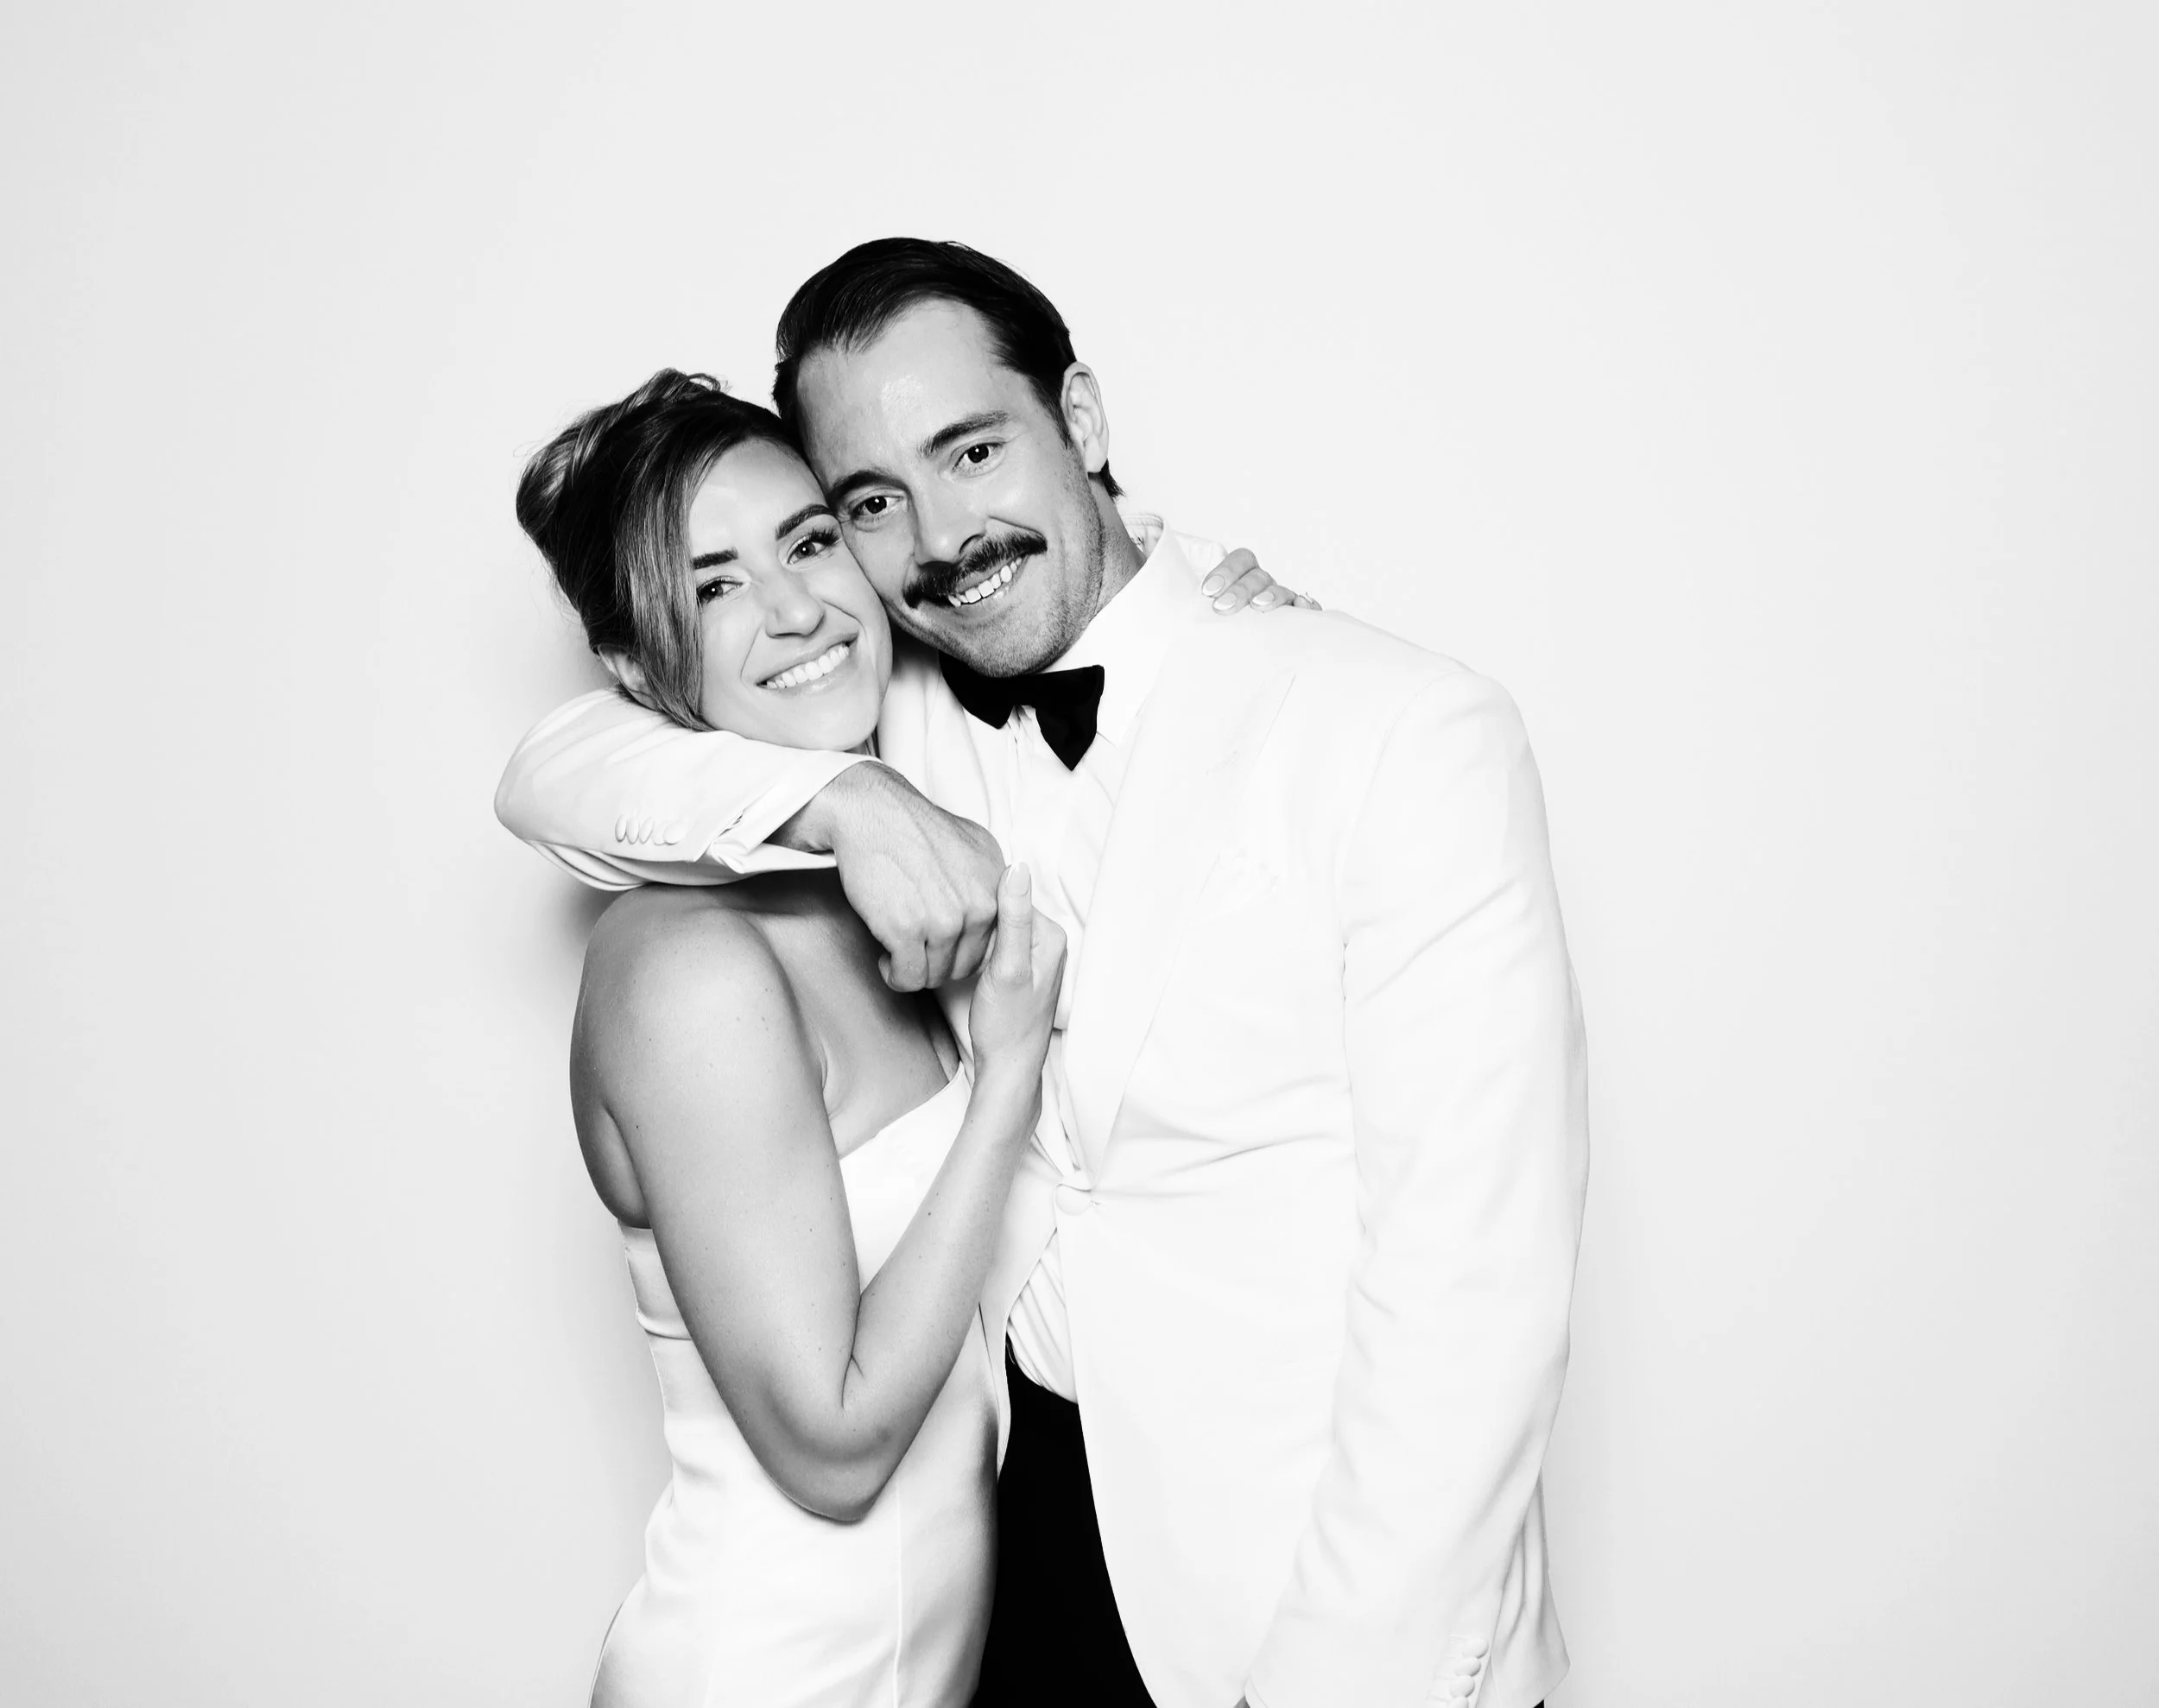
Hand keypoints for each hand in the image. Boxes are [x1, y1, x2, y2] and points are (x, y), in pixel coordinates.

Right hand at [780, 762, 1003, 990]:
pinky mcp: (908, 931)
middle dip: (940, 964)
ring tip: (899, 953)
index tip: (944, 941)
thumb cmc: (914, 827)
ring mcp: (946, 920)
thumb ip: (987, 880)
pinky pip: (908, 977)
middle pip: (966, 965)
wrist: (873, 812)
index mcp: (996, 887)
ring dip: (915, 971)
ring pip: (936, 975)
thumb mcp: (972, 843)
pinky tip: (886, 959)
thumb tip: (995, 905)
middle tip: (917, 951)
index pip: (993, 944)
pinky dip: (895, 975)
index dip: (964, 948)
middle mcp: (979, 905)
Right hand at [966, 865, 1066, 1089]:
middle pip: (1004, 908)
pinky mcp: (1018, 967)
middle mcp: (1047, 940)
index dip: (978, 897)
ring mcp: (1033, 954)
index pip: (1011, 893)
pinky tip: (962, 953)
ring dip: (974, 928)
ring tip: (952, 937)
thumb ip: (1012, 917)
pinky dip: (977, 943)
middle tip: (948, 921)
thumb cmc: (1006, 1023)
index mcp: (1050, 934)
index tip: (952, 901)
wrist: (1007, 1066)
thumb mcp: (1007, 966)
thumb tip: (1017, 867)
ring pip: (996, 925)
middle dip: (976, 913)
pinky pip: (995, 941)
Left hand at [1200, 547, 1321, 612]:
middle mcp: (1262, 584)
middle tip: (1222, 608)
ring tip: (1258, 606)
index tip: (1208, 591)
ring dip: (1271, 596)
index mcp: (1242, 573)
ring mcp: (1279, 601)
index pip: (1241, 560)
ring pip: (1280, 592)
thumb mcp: (1197, 599)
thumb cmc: (1207, 618)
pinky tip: (1302, 605)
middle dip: (1240, 591)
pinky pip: (1307, 611)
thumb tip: (1197, 551)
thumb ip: (1195, 578)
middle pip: (1258, 578)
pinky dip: (1308, 606)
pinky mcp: (1293, 621)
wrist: (1217, 644)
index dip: (1226, 571)